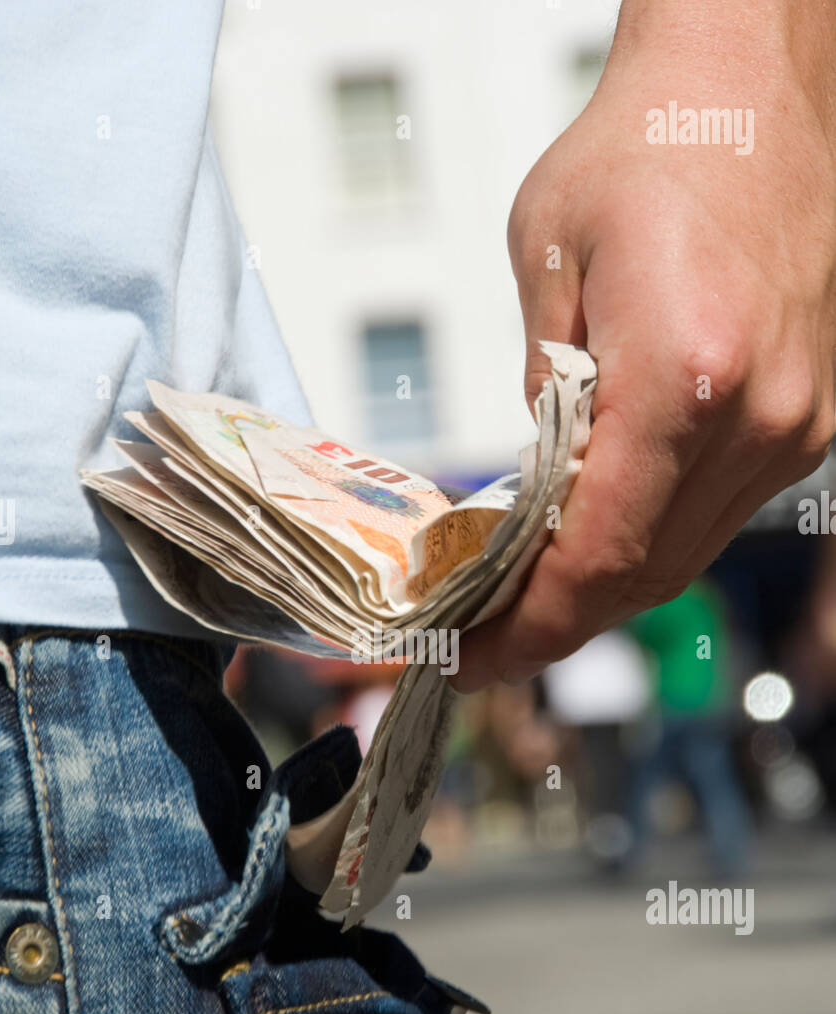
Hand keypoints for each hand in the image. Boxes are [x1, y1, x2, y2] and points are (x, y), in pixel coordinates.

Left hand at [454, 0, 835, 691]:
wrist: (751, 91)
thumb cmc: (647, 150)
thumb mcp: (544, 265)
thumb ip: (542, 397)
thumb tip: (535, 495)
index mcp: (682, 375)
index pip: (595, 557)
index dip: (528, 627)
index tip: (472, 662)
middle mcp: (755, 416)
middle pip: (642, 576)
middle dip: (555, 623)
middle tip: (485, 644)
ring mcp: (794, 424)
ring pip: (682, 557)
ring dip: (600, 590)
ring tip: (525, 600)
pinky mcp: (805, 419)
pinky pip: (715, 516)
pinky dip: (647, 542)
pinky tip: (594, 539)